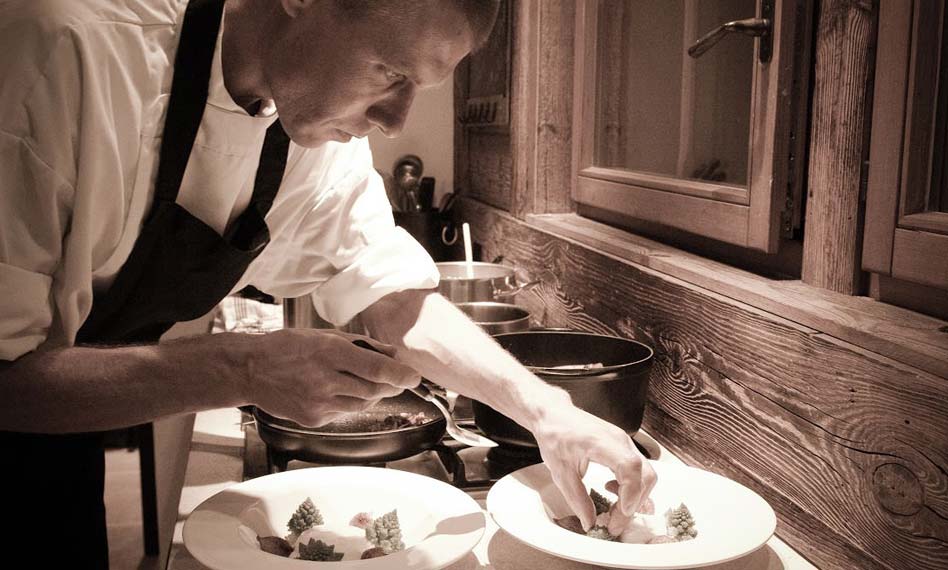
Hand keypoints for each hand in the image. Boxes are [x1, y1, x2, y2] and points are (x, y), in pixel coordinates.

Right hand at [242, 329, 420, 426]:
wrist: (250, 370)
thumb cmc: (287, 347)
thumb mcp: (325, 336)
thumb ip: (362, 345)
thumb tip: (393, 354)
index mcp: (329, 353)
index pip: (376, 369)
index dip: (400, 375)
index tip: (414, 376)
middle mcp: (325, 380)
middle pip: (374, 390)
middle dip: (392, 385)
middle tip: (399, 380)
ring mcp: (318, 403)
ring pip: (363, 404)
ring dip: (374, 394)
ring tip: (368, 382)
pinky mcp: (313, 419)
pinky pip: (344, 413)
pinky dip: (350, 403)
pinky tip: (340, 391)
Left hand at [532, 405, 655, 535]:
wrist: (554, 414)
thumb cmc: (555, 436)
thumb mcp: (560, 472)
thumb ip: (577, 499)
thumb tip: (590, 523)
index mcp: (602, 443)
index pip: (630, 467)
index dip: (631, 493)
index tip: (621, 513)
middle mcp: (620, 441)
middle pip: (644, 474)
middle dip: (634, 503)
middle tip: (614, 523)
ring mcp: (625, 442)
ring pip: (645, 474)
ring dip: (635, 497)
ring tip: (614, 510)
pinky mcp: (624, 446)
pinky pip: (638, 469)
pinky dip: (632, 486)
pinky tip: (613, 490)